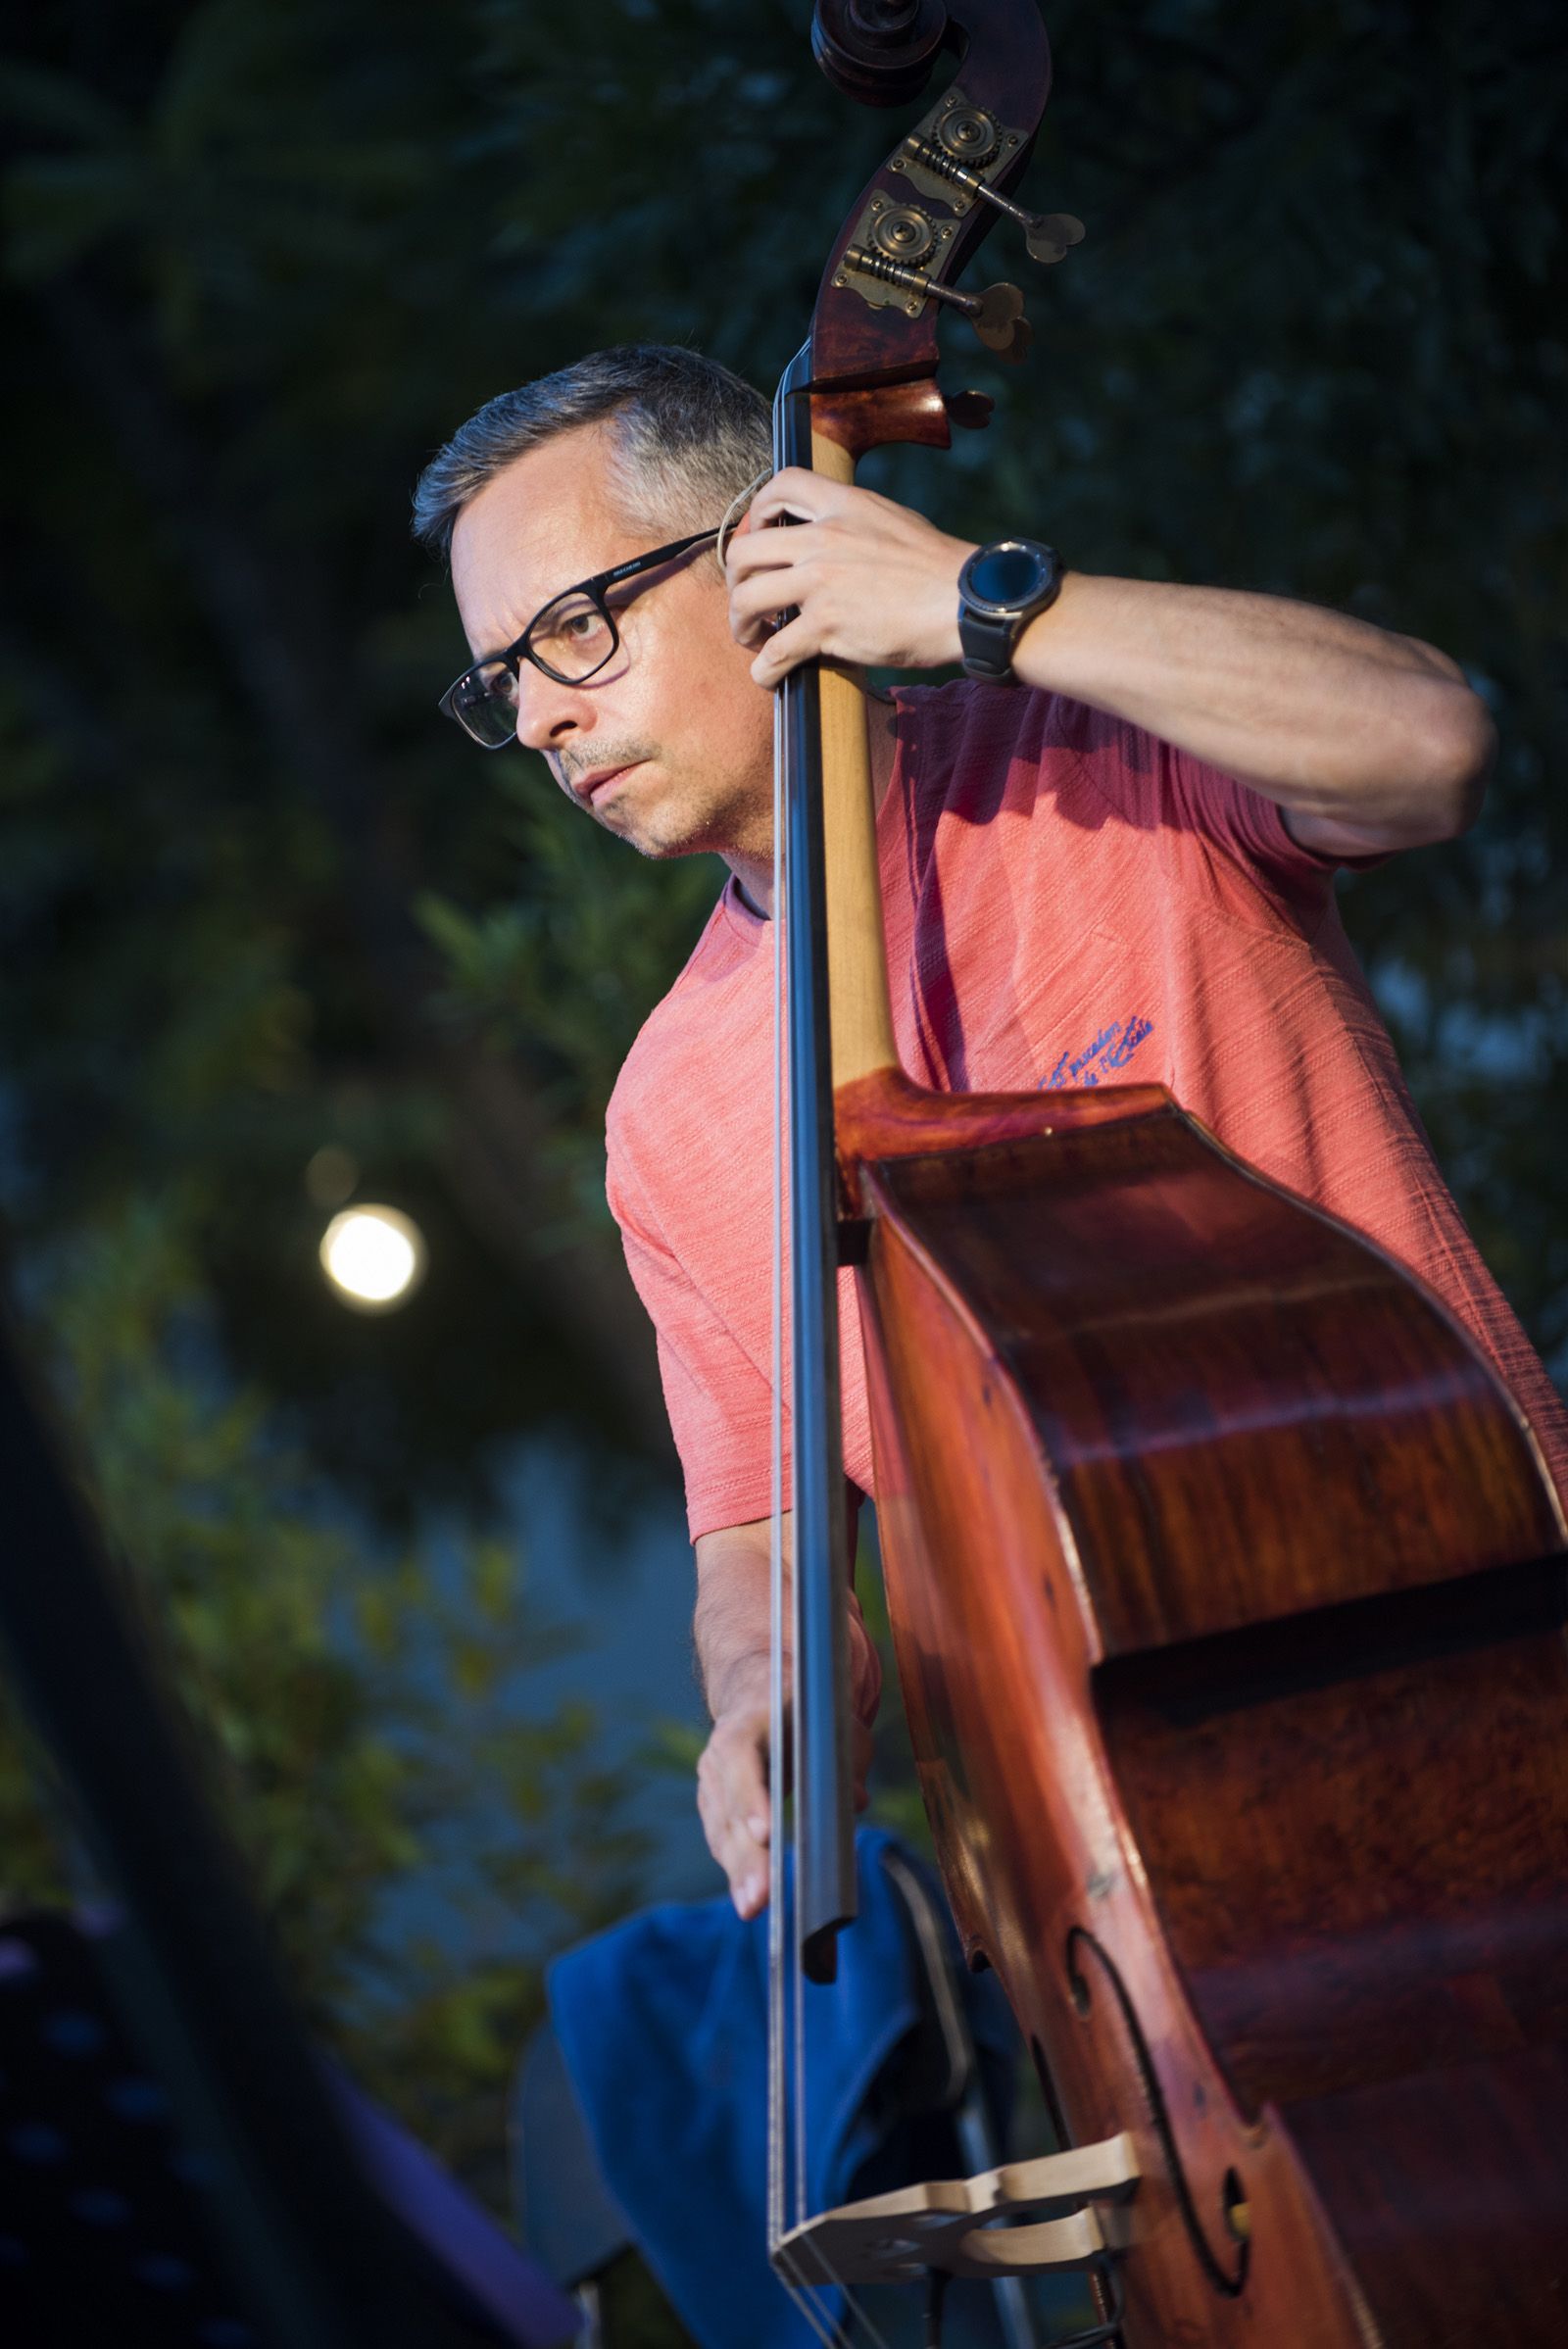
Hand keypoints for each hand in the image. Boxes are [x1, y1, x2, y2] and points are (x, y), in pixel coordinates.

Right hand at [695, 1699, 873, 1920]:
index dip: (750, 1795)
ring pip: (722, 1831)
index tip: (766, 1833)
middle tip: (761, 1897)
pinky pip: (722, 1840)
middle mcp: (720, 1751)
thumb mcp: (833, 1720)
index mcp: (748, 1719)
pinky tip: (749, 1900)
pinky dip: (735, 1870)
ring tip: (753, 1908)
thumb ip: (845, 1757)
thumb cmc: (805, 1707)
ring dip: (738, 1872)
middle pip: (729, 1807)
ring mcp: (712, 1780)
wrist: (758, 1692)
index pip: (740, 1757)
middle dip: (746, 1855)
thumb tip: (855, 1800)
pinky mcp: (713, 1805)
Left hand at [725, 467, 975, 688]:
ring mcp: (821, 582)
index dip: (755, 511)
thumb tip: (835, 537)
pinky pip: (775, 650)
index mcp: (842, 506)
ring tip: (751, 638)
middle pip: (745, 550)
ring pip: (746, 599)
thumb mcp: (893, 521)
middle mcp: (823, 539)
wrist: (966, 602)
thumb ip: (855, 523)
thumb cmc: (938, 569)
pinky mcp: (827, 626)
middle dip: (734, 580)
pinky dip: (763, 669)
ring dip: (739, 624)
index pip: (780, 485)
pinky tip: (768, 676)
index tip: (756, 536)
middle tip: (747, 600)